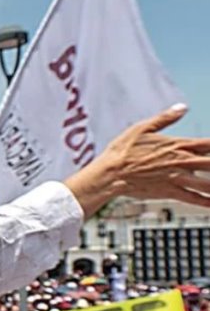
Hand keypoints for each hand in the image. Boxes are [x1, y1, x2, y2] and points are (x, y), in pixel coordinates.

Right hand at [64, 104, 209, 216]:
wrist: (110, 173)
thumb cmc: (123, 150)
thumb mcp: (142, 128)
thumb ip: (165, 118)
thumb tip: (183, 108)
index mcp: (177, 145)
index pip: (209, 144)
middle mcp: (181, 162)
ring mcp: (176, 178)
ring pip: (207, 183)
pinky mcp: (169, 192)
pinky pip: (193, 198)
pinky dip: (206, 202)